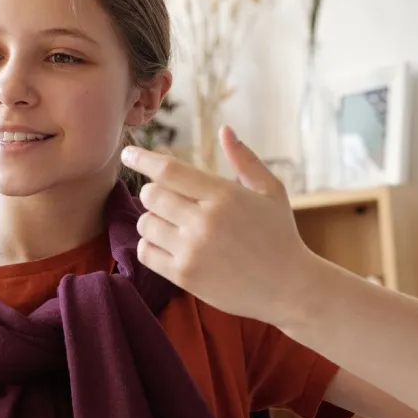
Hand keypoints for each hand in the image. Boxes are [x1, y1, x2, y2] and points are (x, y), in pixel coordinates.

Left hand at [121, 125, 321, 324]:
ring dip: (153, 221)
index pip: (168, 171)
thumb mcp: (271, 191)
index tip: (128, 154)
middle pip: (150, 195)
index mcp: (224, 195)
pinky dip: (151, 246)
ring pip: (145, 224)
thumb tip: (224, 130)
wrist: (289, 288)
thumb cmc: (280, 235)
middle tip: (168, 200)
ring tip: (174, 225)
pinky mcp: (184, 276)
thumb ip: (245, 159)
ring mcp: (193, 250)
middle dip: (154, 194)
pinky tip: (169, 245)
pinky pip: (146, 252)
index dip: (143, 160)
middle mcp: (205, 221)